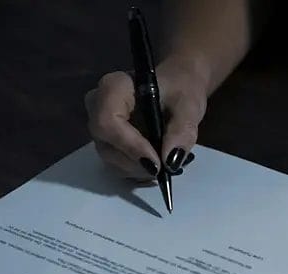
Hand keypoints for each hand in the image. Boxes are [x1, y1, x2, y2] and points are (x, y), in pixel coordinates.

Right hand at [84, 57, 209, 180]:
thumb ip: (182, 130)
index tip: (157, 163)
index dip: (130, 145)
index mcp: (114, 87)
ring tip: (164, 165)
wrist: (177, 87)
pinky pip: (114, 164)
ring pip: (109, 158)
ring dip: (138, 169)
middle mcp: (98, 106)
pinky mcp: (107, 141)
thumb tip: (171, 161)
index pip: (107, 120)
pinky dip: (137, 171)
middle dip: (136, 162)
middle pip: (105, 143)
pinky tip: (156, 166)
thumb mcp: (189, 106)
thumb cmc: (181, 89)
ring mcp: (100, 126)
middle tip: (164, 168)